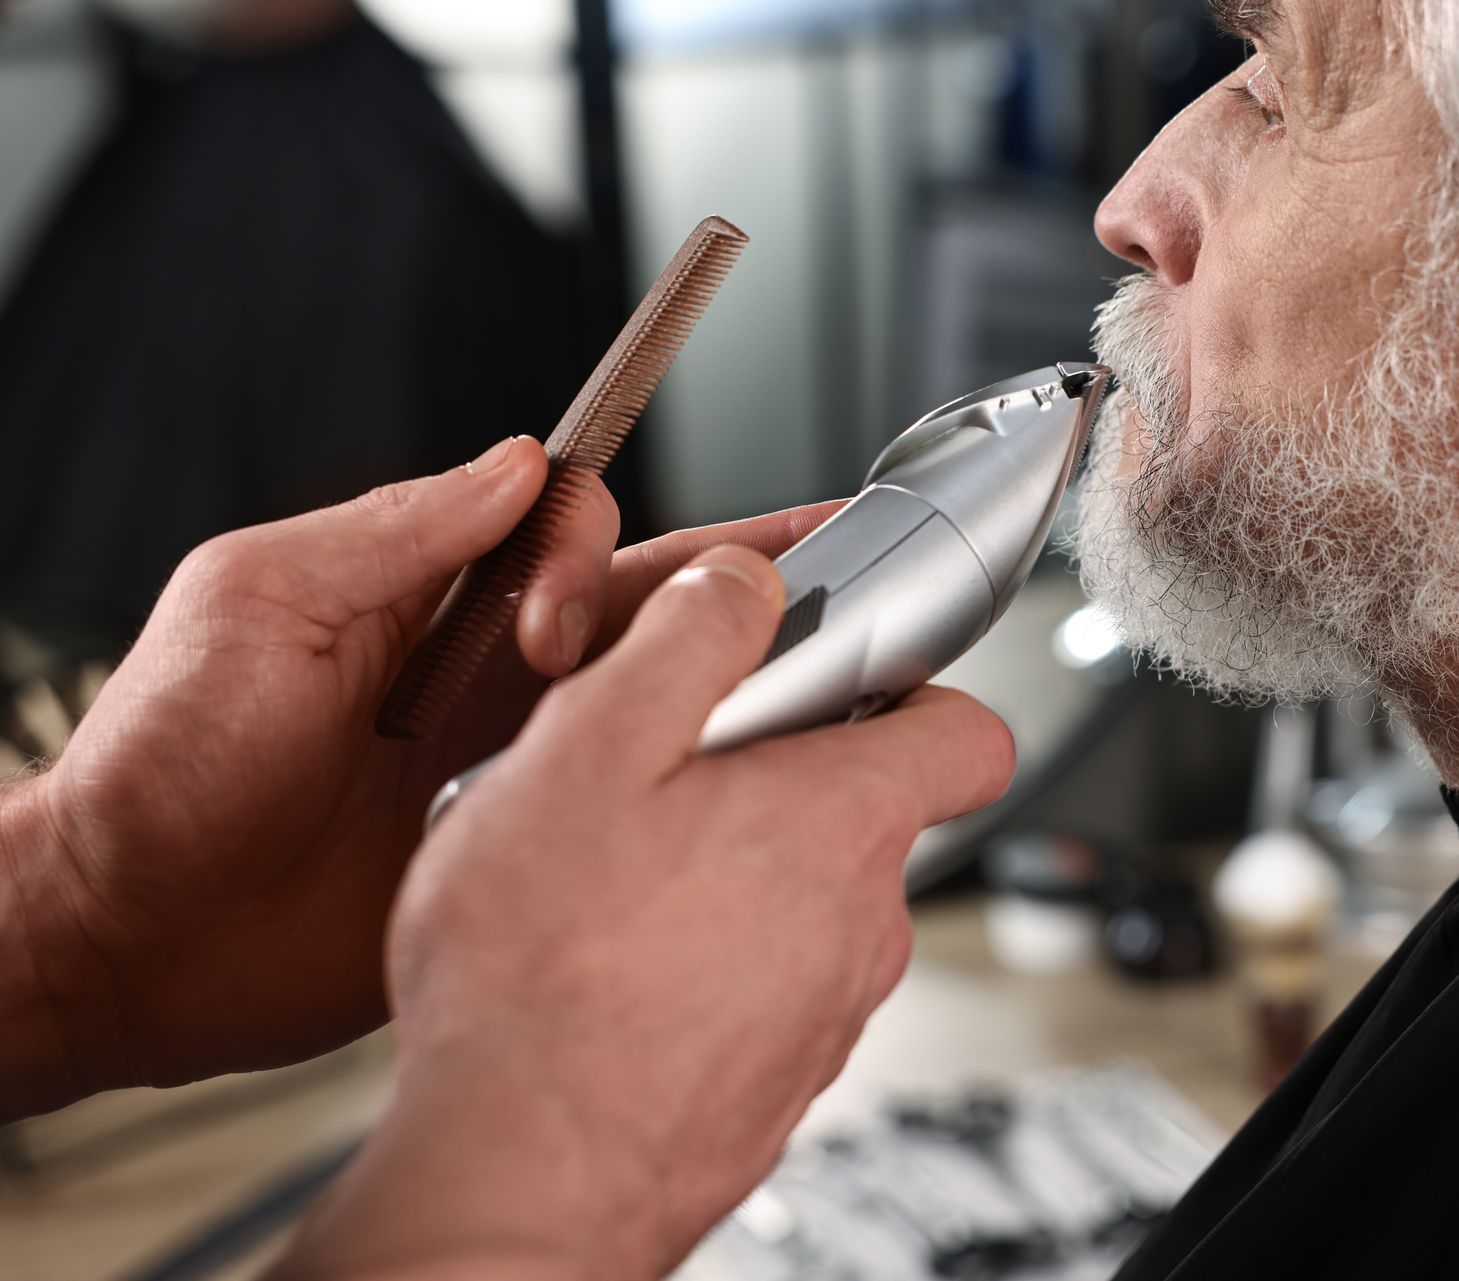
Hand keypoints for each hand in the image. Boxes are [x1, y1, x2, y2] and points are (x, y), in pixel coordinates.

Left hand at [3, 437, 842, 1111]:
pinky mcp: (516, 842)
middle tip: (832, 549)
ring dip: (727, 672)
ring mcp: (506, 758)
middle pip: (642, 601)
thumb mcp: (261, 600)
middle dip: (740, 572)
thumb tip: (515, 465)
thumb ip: (397, 532)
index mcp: (424, 593)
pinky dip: (684, 780)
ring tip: (820, 658)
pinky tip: (742, 774)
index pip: (561, 527)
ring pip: (652, 694)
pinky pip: (621, 797)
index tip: (559, 621)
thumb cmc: (159, 767)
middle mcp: (480, 668)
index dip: (592, 552)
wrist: (130, 937)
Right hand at [270, 547, 1016, 1280]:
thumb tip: (745, 583)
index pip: (968, 733)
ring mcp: (825, 1013)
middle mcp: (862, 924)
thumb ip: (689, 640)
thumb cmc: (542, 975)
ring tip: (609, 885)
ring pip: (800, 900)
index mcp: (842, 822)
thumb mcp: (592, 746)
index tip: (840, 675)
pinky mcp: (775, 1080)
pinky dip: (703, 961)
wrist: (516, 1179)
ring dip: (726, 872)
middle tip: (658, 782)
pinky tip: (606, 968)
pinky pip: (760, 985)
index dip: (915, 687)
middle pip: (861, 812)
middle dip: (774, 778)